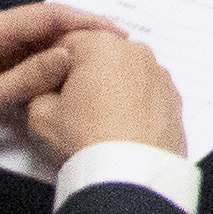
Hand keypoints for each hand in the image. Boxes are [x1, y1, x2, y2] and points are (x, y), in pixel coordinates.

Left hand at [0, 1, 121, 149]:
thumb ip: (27, 80)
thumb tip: (69, 56)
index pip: (48, 16)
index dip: (86, 23)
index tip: (120, 35)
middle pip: (46, 22)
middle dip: (83, 32)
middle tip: (121, 49)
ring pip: (36, 37)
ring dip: (66, 46)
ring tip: (102, 61)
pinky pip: (23, 51)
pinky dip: (47, 59)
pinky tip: (67, 73)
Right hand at [40, 25, 186, 154]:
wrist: (132, 169)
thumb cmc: (88, 137)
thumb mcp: (42, 114)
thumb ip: (39, 92)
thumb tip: (47, 92)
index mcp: (99, 45)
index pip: (66, 44)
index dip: (54, 67)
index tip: (50, 88)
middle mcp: (134, 50)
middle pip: (100, 55)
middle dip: (86, 74)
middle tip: (75, 106)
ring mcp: (158, 72)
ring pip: (126, 72)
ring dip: (114, 86)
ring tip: (102, 119)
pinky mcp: (174, 95)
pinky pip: (147, 91)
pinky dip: (137, 102)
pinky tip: (125, 125)